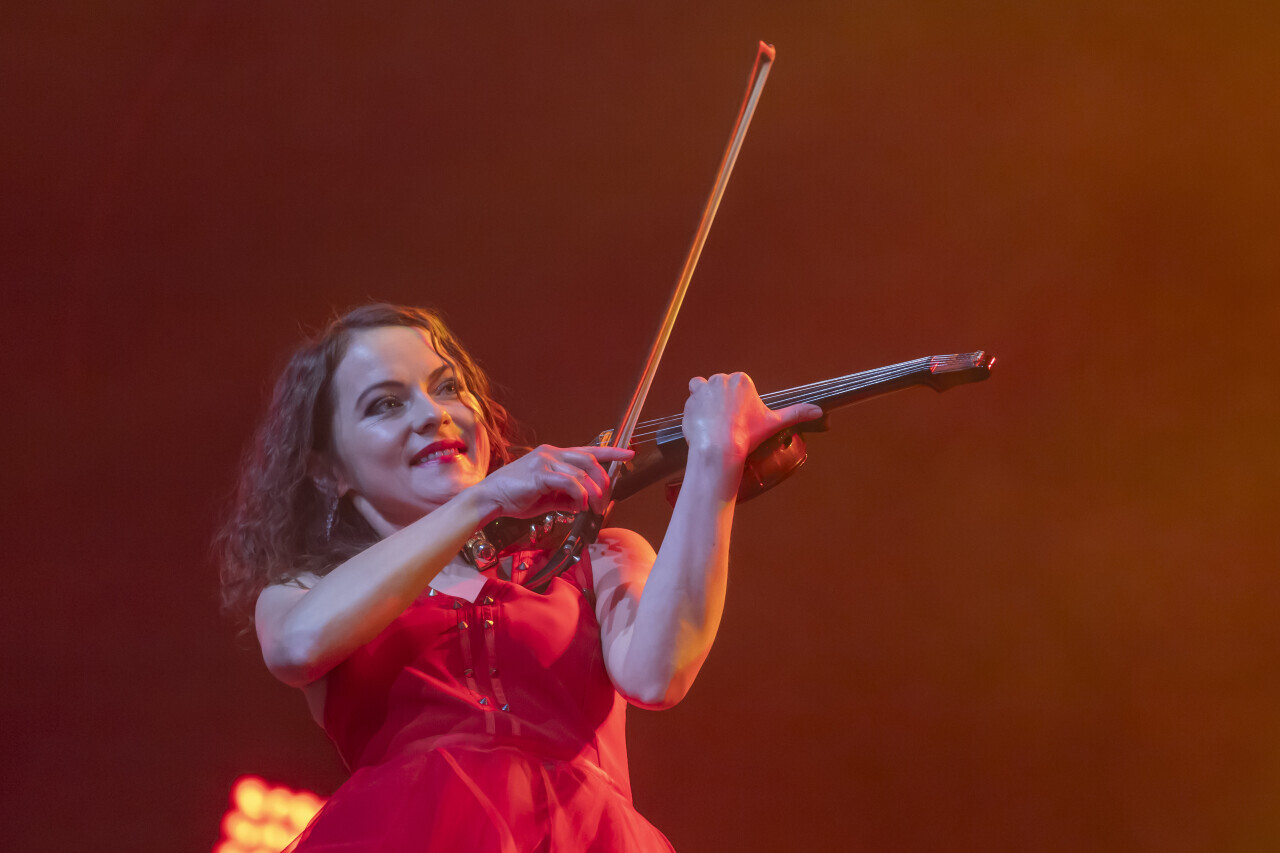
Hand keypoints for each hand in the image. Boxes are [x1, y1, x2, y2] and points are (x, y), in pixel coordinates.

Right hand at [473, 444, 633, 518]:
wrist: (490, 498)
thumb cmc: (515, 496)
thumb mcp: (547, 497)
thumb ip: (566, 497)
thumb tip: (583, 503)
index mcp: (554, 455)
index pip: (588, 449)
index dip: (611, 452)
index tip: (629, 453)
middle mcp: (551, 454)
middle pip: (590, 461)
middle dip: (604, 482)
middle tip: (606, 502)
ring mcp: (545, 461)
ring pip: (582, 473)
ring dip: (593, 494)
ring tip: (594, 509)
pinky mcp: (540, 474)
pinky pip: (569, 483)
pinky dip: (579, 496)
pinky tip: (579, 507)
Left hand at [682, 373, 823, 466]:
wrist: (719, 448)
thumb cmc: (746, 435)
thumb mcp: (774, 423)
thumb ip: (796, 413)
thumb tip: (819, 411)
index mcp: (741, 380)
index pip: (739, 386)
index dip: (740, 402)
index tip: (741, 417)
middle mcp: (720, 379)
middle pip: (721, 386)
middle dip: (724, 401)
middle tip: (729, 422)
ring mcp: (702, 389)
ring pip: (702, 389)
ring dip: (706, 400)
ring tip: (713, 420)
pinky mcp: (689, 402)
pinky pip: (691, 403)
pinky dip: (695, 413)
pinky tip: (702, 426)